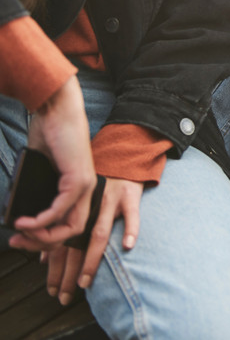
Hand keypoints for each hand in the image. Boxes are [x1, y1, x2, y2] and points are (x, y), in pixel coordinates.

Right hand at [8, 76, 95, 251]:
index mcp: (78, 189)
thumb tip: (20, 213)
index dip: (45, 237)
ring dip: (42, 236)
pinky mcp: (78, 179)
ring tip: (21, 233)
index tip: (21, 238)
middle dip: (42, 243)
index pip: (68, 225)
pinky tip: (25, 222)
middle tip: (18, 243)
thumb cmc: (48, 134)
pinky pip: (62, 210)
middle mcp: (86, 190)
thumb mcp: (39, 168)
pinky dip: (42, 221)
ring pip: (71, 227)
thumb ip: (35, 191)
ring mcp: (85, 185)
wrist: (57, 110)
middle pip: (71, 232)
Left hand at [45, 177, 142, 305]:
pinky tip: (128, 245)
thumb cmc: (99, 182)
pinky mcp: (130, 195)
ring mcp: (110, 202)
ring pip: (99, 234)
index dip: (54, 269)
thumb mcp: (77, 202)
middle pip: (76, 246)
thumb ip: (60, 231)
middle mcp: (89, 209)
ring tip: (85, 281)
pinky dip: (131, 228)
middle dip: (68, 272)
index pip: (61, 244)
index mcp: (75, 212)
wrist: (121, 156)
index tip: (51, 291)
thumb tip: (43, 259)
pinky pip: (132, 214)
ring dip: (91, 259)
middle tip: (64, 297)